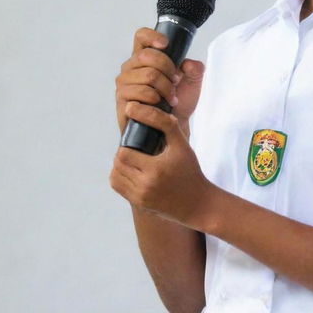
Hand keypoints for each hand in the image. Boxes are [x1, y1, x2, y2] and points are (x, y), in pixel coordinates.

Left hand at [109, 102, 213, 228]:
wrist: (197, 202)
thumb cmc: (190, 170)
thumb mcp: (182, 144)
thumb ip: (165, 122)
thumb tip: (138, 107)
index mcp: (156, 170)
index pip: (124, 153)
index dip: (128, 144)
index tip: (137, 140)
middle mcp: (146, 186)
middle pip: (118, 164)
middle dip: (124, 153)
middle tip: (135, 148)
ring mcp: (141, 198)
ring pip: (115, 176)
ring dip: (121, 165)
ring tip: (134, 158)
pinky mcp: (139, 205)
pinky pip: (118, 187)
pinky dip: (120, 176)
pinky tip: (132, 170)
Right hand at [115, 27, 205, 136]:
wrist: (172, 129)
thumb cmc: (178, 103)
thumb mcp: (193, 82)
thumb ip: (195, 68)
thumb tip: (187, 64)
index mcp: (145, 58)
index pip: (141, 36)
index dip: (152, 36)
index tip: (166, 44)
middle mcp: (131, 67)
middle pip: (148, 55)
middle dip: (168, 69)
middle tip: (176, 81)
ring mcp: (124, 83)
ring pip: (148, 75)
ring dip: (165, 87)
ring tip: (171, 98)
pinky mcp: (122, 99)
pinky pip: (141, 92)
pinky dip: (156, 99)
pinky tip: (160, 106)